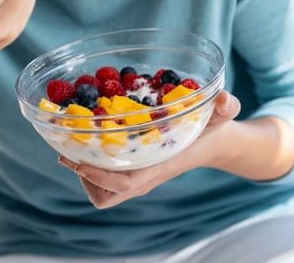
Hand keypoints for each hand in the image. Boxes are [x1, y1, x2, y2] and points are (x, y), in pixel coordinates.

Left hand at [58, 91, 240, 208]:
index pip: (124, 183)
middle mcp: (145, 176)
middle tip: (68, 150)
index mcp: (160, 166)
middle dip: (84, 175)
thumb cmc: (212, 129)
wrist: (214, 143)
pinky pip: (105, 178)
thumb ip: (225, 108)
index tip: (77, 159)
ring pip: (102, 190)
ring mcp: (138, 176)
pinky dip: (92, 164)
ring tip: (74, 144)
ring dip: (85, 170)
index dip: (98, 175)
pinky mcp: (133, 170)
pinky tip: (89, 140)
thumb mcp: (220, 116)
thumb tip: (226, 99)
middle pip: (105, 194)